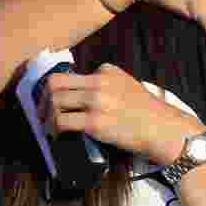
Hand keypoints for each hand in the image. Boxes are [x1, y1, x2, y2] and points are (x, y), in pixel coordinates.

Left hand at [38, 63, 203, 165]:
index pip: (70, 74)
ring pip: (55, 101)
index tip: (52, 100)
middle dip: (43, 99)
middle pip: (55, 83)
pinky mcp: (94, 122)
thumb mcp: (128, 85)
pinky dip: (54, 128)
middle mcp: (99, 82)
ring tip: (47, 126)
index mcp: (106, 71)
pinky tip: (56, 134)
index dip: (57, 89)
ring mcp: (96, 101)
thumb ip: (106, 83)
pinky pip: (62, 122)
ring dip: (46, 115)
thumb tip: (80, 93)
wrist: (164, 129)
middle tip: (41, 112)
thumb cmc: (148, 112)